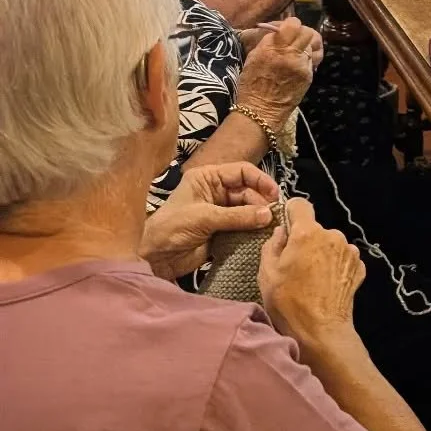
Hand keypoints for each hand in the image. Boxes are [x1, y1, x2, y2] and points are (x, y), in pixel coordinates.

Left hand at [141, 162, 279, 280]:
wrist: (155, 258)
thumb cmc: (171, 229)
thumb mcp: (204, 217)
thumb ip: (237, 216)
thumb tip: (269, 214)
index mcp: (207, 178)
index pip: (241, 172)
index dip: (260, 180)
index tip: (275, 194)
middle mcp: (215, 191)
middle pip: (248, 191)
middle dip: (262, 202)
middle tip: (275, 216)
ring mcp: (220, 211)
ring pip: (248, 209)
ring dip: (259, 217)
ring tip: (273, 226)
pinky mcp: (223, 230)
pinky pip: (244, 226)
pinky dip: (254, 229)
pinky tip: (264, 235)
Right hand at [237, 16, 322, 123]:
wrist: (260, 111)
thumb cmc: (251, 85)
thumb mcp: (253, 58)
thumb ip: (269, 42)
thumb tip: (279, 32)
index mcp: (272, 48)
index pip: (293, 24)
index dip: (291, 24)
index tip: (287, 29)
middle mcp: (289, 54)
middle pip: (308, 32)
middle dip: (302, 33)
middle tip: (294, 39)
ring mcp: (301, 66)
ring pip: (311, 46)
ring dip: (304, 47)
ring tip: (294, 54)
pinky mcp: (308, 76)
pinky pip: (311, 61)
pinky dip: (304, 60)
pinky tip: (295, 66)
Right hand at [259, 199, 363, 345]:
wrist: (321, 331)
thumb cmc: (288, 302)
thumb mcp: (267, 273)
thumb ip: (272, 245)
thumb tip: (281, 232)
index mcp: (307, 233)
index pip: (300, 205)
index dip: (291, 213)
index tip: (286, 226)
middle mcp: (332, 236)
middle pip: (315, 229)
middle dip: (305, 241)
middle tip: (295, 265)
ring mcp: (349, 251)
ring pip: (330, 243)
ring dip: (322, 254)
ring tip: (312, 278)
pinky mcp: (359, 267)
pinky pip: (343, 258)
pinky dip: (335, 266)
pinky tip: (326, 284)